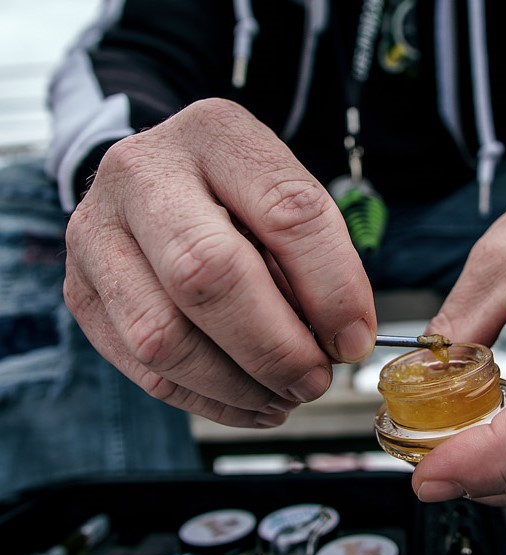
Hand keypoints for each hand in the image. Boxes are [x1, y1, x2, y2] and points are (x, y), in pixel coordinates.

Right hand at [64, 99, 375, 426]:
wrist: (155, 182)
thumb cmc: (235, 196)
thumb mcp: (284, 198)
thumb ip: (319, 260)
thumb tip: (343, 341)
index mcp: (216, 134)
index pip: (286, 212)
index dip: (331, 287)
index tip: (354, 339)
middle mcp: (144, 174)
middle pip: (207, 273)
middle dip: (275, 347)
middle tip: (314, 379)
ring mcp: (98, 234)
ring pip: (163, 335)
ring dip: (239, 385)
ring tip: (283, 396)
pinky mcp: (82, 292)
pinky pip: (142, 368)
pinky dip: (207, 400)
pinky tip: (248, 401)